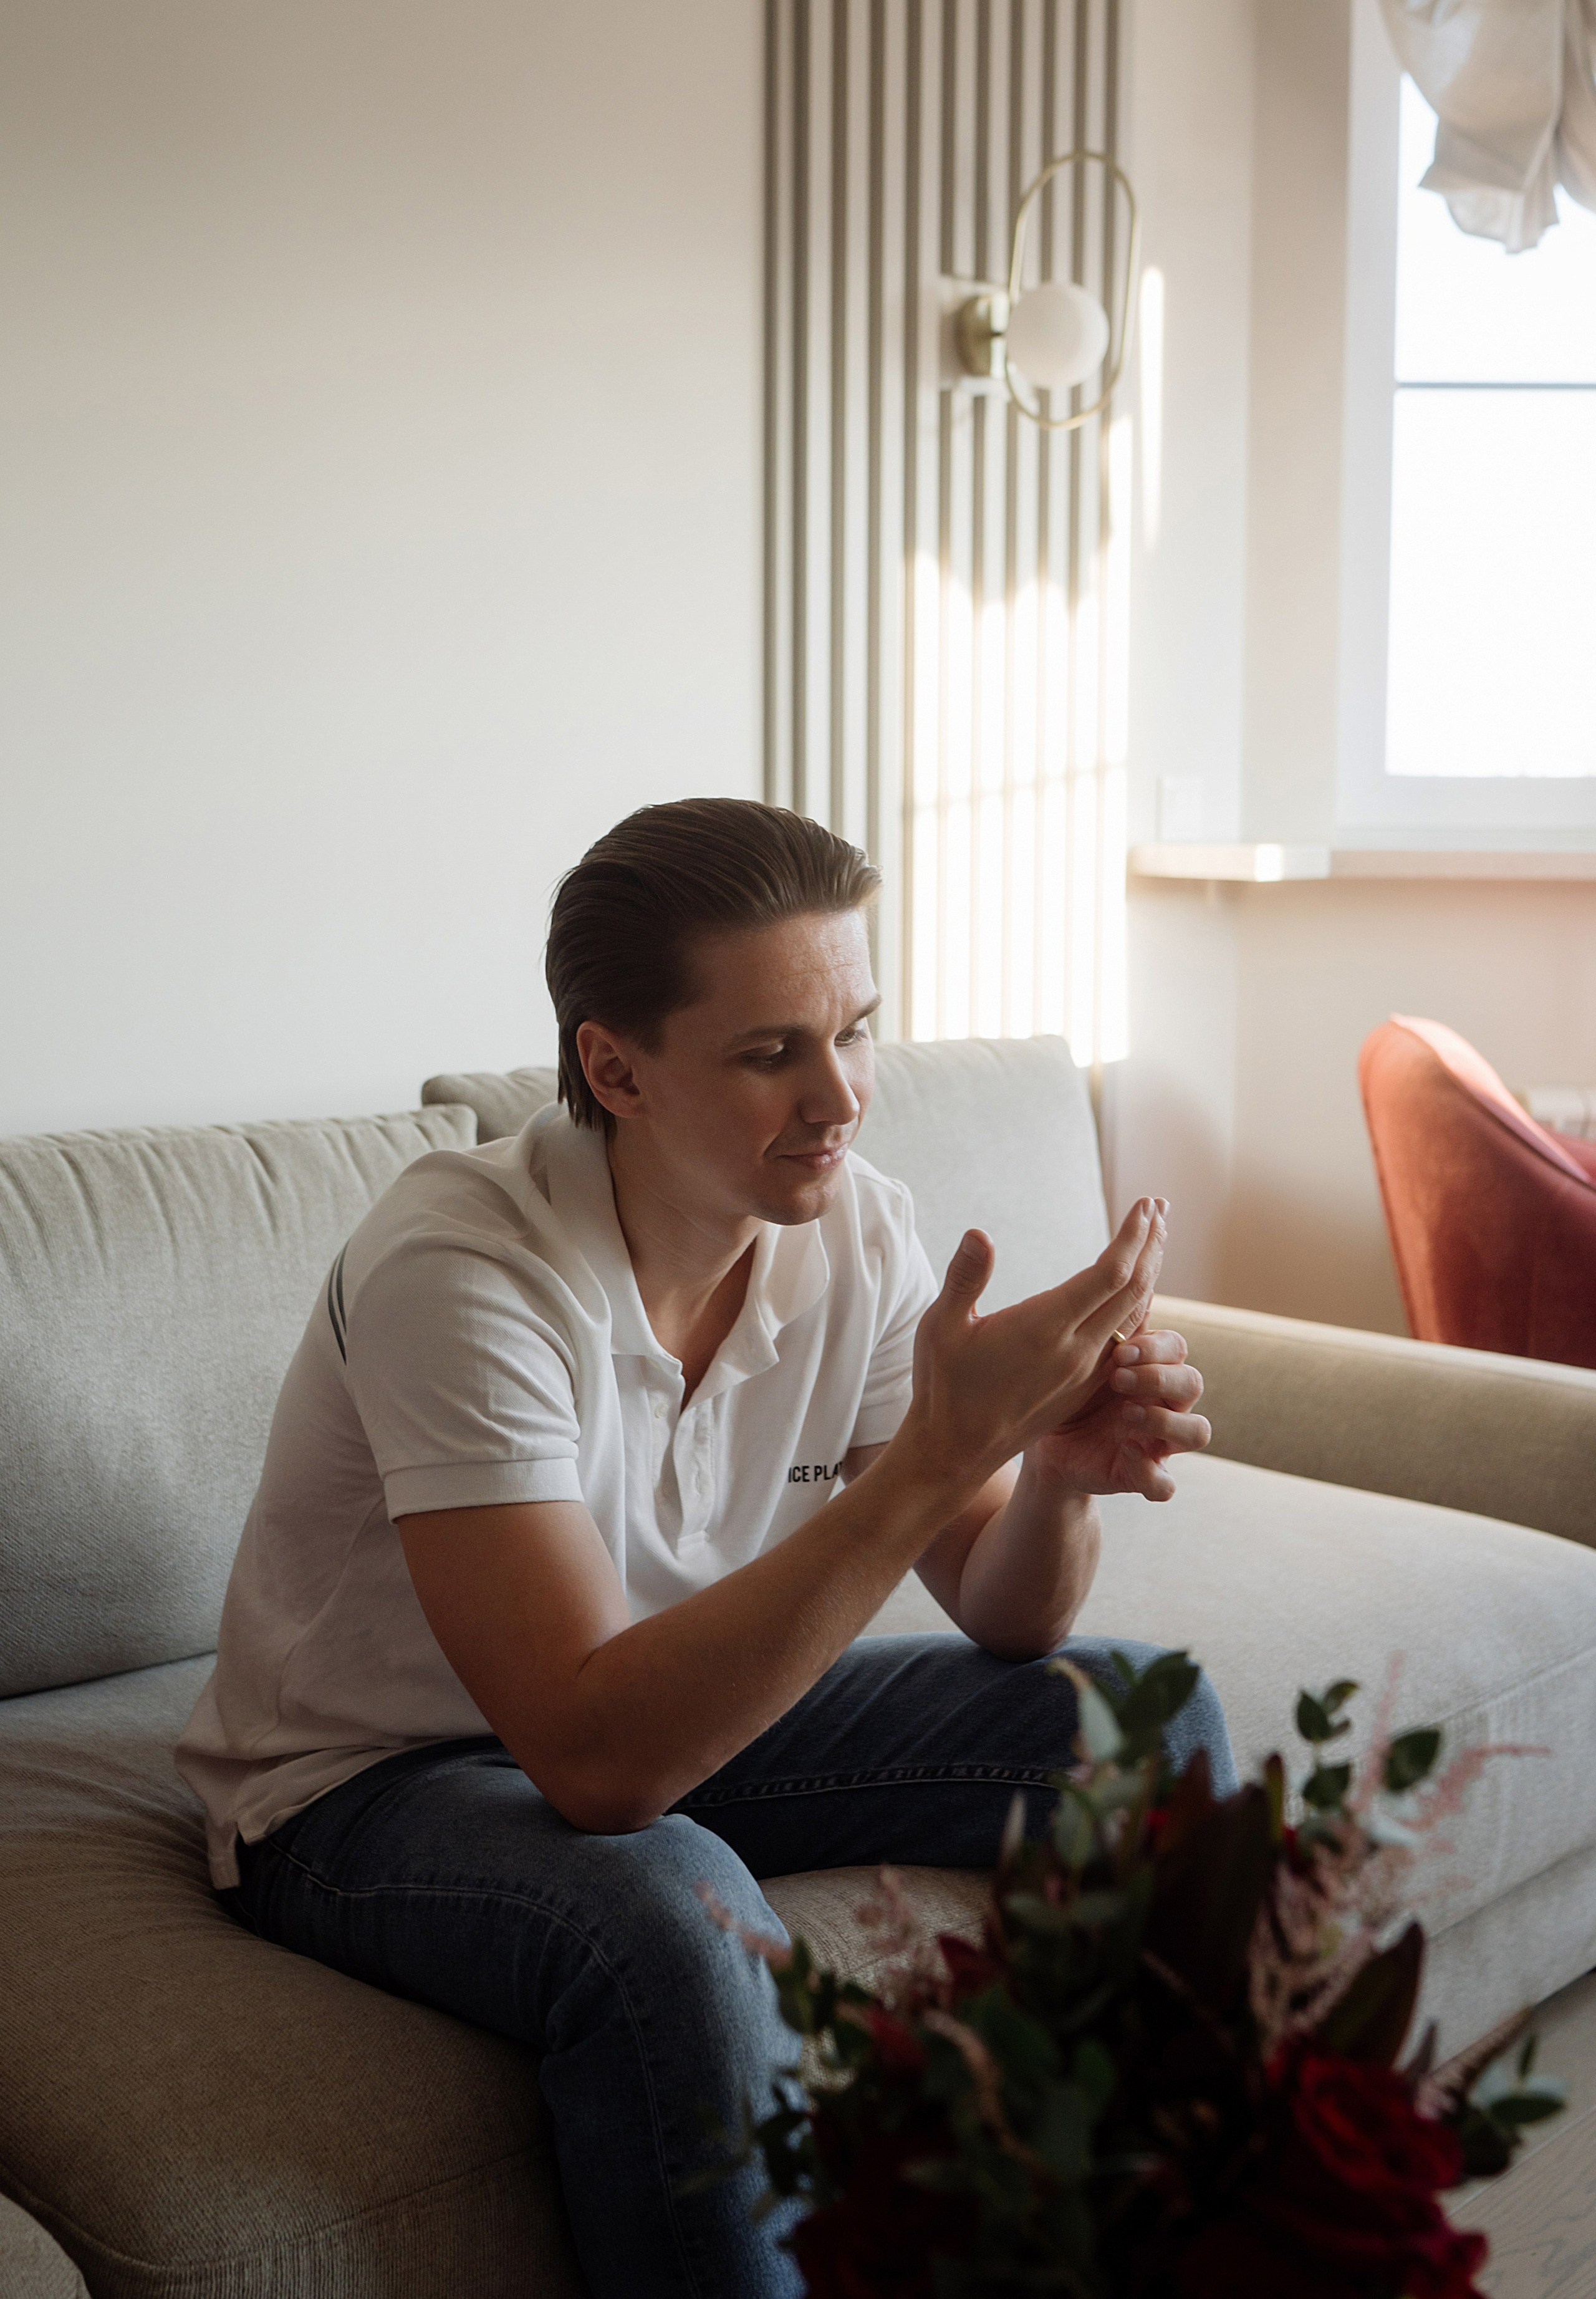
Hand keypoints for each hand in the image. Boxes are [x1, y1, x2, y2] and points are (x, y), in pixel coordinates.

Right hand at [897, 1197, 1169, 1503]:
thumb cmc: (943, 1385)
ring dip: (1148, 1273)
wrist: (956, 1452)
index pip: (1109, 1274)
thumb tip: (978, 1233)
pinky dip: (1135, 1305)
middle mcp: (1075, 1351)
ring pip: (1133, 1315)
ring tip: (1155, 1238)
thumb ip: (964, 1278)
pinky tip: (1133, 1290)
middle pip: (1134, 1289)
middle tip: (1160, 1207)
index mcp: (1045, 1329)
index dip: (1132, 1236)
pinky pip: (1123, 1339)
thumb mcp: (940, 1327)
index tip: (1145, 1204)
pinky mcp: (1082, 1387)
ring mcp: (1084, 1372)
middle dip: (1150, 1245)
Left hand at [1026, 1317, 1209, 1501]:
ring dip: (1167, 1421)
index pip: (1176, 1348)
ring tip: (1128, 1415)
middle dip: (1159, 1377)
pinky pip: (1166, 1484)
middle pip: (1192, 1383)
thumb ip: (1109, 1327)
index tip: (1120, 1350)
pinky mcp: (1144, 1477)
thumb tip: (1130, 1279)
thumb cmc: (1067, 1393)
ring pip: (1197, 1431)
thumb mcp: (1080, 1360)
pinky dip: (1154, 1475)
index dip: (1156, 1348)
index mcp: (1151, 1369)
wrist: (1044, 1446)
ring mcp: (1159, 1442)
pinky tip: (1129, 1458)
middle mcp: (1164, 1403)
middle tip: (1118, 1378)